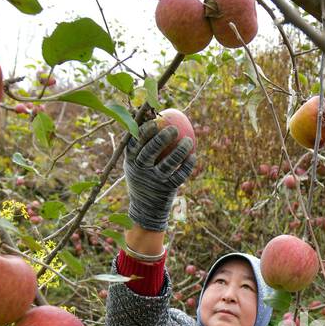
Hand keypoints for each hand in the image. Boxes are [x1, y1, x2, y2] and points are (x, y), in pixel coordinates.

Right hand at [124, 119, 195, 233]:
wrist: (145, 208)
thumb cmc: (141, 177)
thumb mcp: (134, 163)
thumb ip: (139, 145)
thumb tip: (149, 117)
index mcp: (131, 161)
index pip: (135, 143)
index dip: (144, 131)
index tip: (155, 122)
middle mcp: (140, 170)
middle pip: (150, 152)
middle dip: (162, 138)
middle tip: (174, 128)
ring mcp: (154, 180)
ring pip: (167, 163)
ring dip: (180, 151)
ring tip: (188, 140)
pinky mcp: (166, 189)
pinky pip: (179, 175)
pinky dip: (187, 166)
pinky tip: (193, 156)